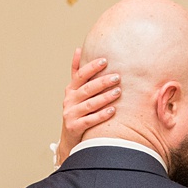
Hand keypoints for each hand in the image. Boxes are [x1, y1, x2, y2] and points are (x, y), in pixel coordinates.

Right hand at [54, 49, 120, 164]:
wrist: (70, 138)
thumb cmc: (78, 111)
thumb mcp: (75, 92)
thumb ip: (77, 73)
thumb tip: (78, 49)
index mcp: (71, 90)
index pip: (81, 75)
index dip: (92, 67)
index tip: (105, 60)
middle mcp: (69, 100)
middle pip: (87, 89)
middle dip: (102, 82)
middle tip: (117, 77)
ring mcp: (70, 114)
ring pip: (90, 104)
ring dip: (105, 97)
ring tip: (118, 92)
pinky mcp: (74, 127)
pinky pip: (90, 120)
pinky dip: (102, 115)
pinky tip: (113, 110)